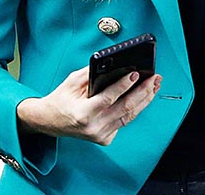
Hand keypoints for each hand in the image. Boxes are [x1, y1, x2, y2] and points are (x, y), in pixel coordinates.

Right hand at [16, 66, 160, 145]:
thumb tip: (116, 65)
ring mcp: (100, 135)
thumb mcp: (72, 82)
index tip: (135, 73)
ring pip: (129, 116)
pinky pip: (124, 122)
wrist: (50, 122)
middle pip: (125, 108)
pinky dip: (135, 109)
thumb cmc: (61, 100)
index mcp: (83, 113)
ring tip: (154, 85)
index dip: (123, 85)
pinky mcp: (105, 139)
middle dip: (143, 91)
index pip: (108, 98)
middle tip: (154, 78)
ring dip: (145, 99)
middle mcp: (93, 127)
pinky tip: (144, 97)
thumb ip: (93, 73)